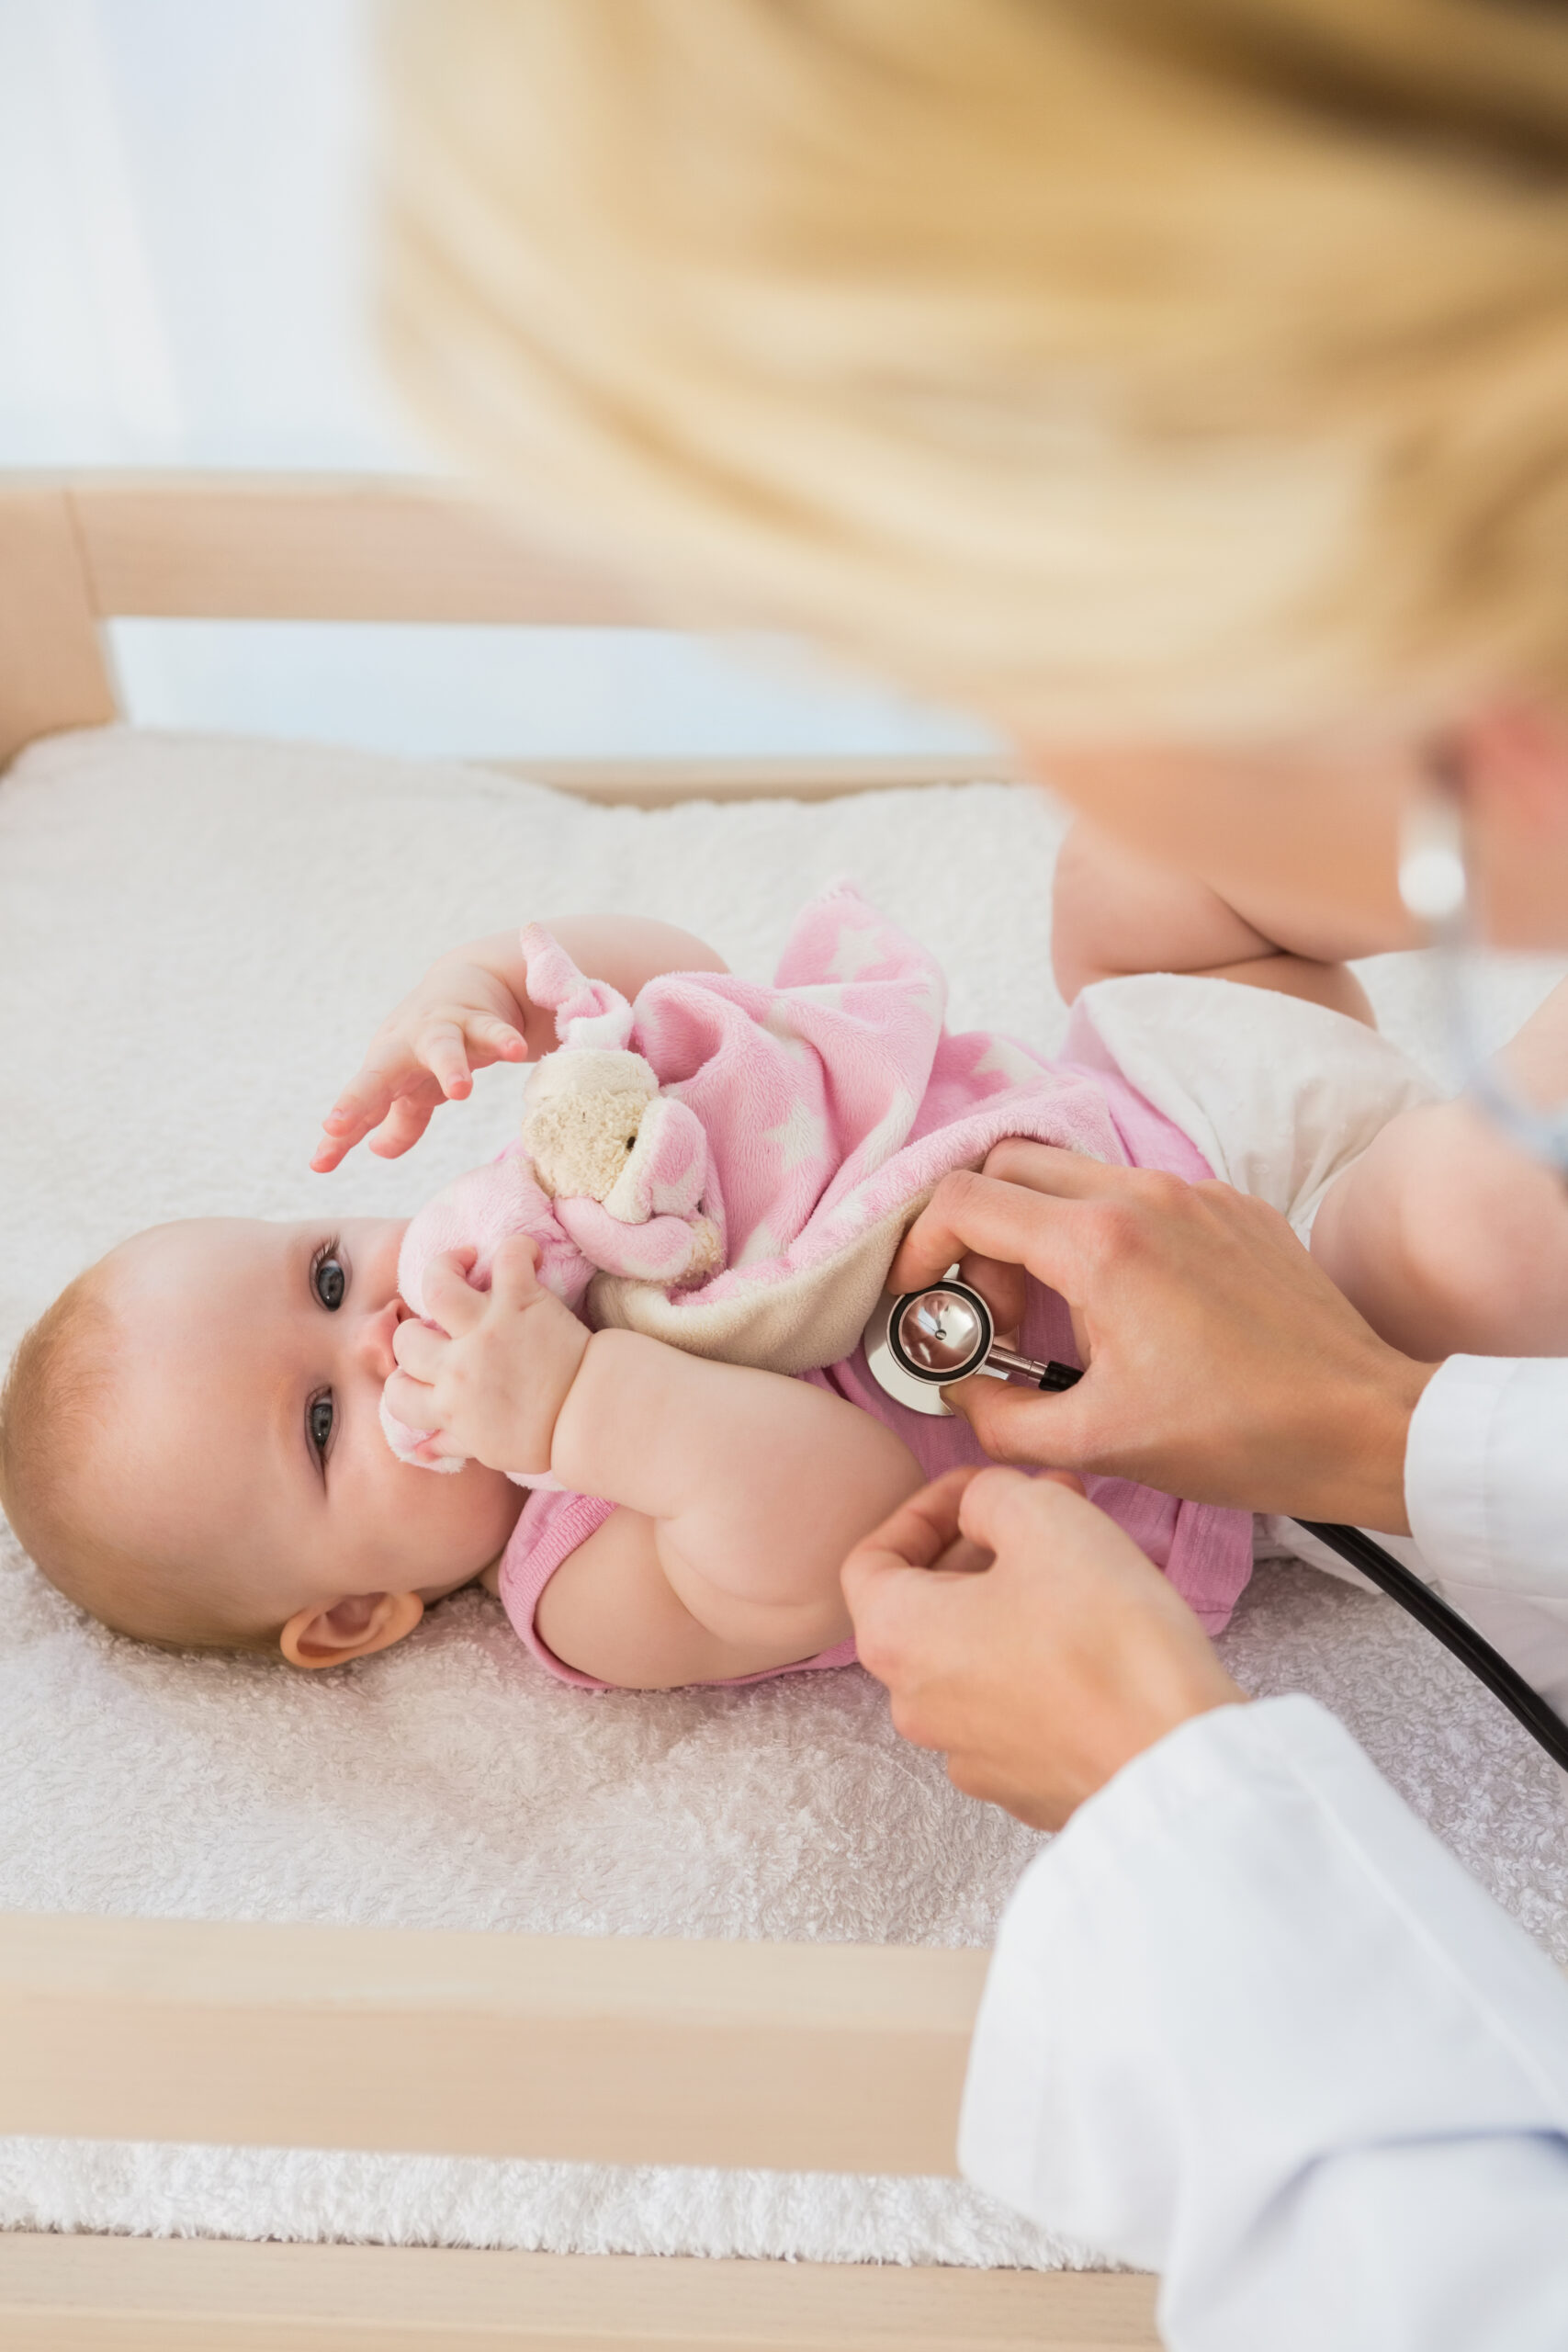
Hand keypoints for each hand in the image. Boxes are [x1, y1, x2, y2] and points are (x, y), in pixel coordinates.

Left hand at [313, 952, 530, 1170]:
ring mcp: (441, 1031)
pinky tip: (516, 1051)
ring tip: (461, 1091)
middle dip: (357, 1100)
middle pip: (377, 1075)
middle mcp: (405, 1049)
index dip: (341, 1135)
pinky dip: (504, 1039)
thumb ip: (400, 1121)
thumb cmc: (430, 1045)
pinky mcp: (478, 1020)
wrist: (464, 982)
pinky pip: (493, 1031)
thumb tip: (377, 1151)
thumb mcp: (415, 1086)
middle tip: (336, 1126)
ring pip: (441, 1049)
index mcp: (386, 1070)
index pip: (361, 1109)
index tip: (319, 1163)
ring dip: (450, 1067)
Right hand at [384, 1240, 588, 1473]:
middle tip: (442, 1328)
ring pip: (436, 1286)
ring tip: (462, 1264)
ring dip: (445, 1270)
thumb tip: (422, 1448)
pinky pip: (508, 1259)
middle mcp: (458, 1367)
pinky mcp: (520, 1302)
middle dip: (416, 1334)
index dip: (403, 1382)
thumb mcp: (490, 1451)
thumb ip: (452, 1443)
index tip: (422, 1375)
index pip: (396, 1393)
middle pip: (406, 1339)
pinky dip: (516, 1249)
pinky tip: (522, 1253)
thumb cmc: (543, 1437)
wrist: (591, 1417)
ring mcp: (487, 1330)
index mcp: (447, 1407)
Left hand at [842, 1465, 1244, 1830]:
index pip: (873, 1559)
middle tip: (1046, 1507)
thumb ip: (990, 1495)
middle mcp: (916, 1705)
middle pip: (925, 1605)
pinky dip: (1039, 1659)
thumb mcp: (1044, 1516)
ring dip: (1013, 1598)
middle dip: (982, 1545)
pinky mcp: (1023, 1784)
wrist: (1174, 1759)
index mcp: (897, 1639)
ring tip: (1080, 1563)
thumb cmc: (1105, 1637)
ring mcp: (968, 1754)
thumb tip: (980, 1510)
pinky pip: (1014, 1706)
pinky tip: (1095, 1637)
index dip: (925, 1510)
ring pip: (973, 1655)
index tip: (979, 1488)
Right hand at [892, 1141, 1438, 1529]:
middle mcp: (1142, 1194)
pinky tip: (1131, 1311)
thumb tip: (963, 1394)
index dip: (919, 1245)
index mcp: (1099, 1244)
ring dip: (1042, 1233)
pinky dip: (1106, 1237)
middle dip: (978, 1232)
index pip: (966, 1199)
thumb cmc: (1240, 1436)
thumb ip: (1000, 1418)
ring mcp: (1194, 1192)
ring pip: (1075, 1176)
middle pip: (1010, 1166)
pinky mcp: (1233, 1207)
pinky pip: (1139, 1196)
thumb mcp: (1097, 1445)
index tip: (921, 1294)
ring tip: (1062, 1320)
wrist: (1365, 1424)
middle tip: (992, 1310)